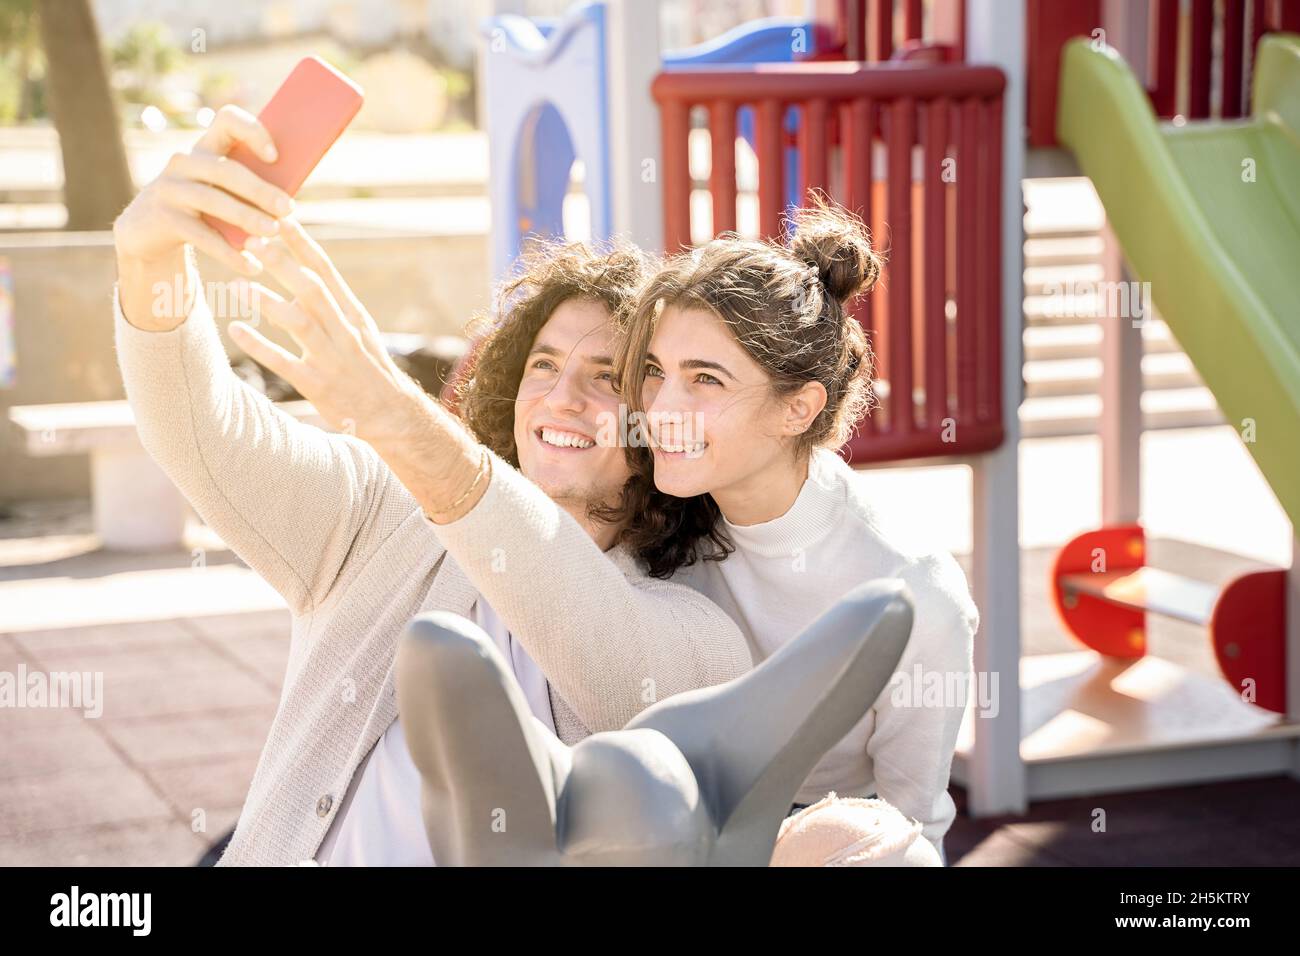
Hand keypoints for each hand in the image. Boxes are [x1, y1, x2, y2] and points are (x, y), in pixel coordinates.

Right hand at [113, 104, 294, 276]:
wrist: (148, 229)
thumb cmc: (201, 207)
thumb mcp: (219, 189)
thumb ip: (247, 186)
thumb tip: (290, 202)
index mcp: (205, 147)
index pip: (227, 120)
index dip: (252, 132)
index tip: (275, 156)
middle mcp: (184, 161)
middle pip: (226, 170)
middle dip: (260, 190)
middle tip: (287, 209)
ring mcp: (170, 188)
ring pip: (214, 202)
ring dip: (247, 218)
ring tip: (273, 233)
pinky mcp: (164, 217)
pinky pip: (203, 236)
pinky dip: (230, 253)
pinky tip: (253, 266)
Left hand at [227, 217, 426, 441]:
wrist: (392, 415)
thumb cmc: (369, 369)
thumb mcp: (358, 331)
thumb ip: (330, 306)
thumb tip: (297, 280)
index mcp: (352, 314)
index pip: (326, 270)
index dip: (302, 243)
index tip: (280, 217)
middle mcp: (344, 332)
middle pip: (311, 290)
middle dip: (282, 263)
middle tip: (253, 240)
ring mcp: (331, 359)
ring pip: (299, 323)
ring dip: (267, 301)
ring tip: (237, 283)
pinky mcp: (317, 386)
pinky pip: (284, 363)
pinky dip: (259, 346)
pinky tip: (236, 331)